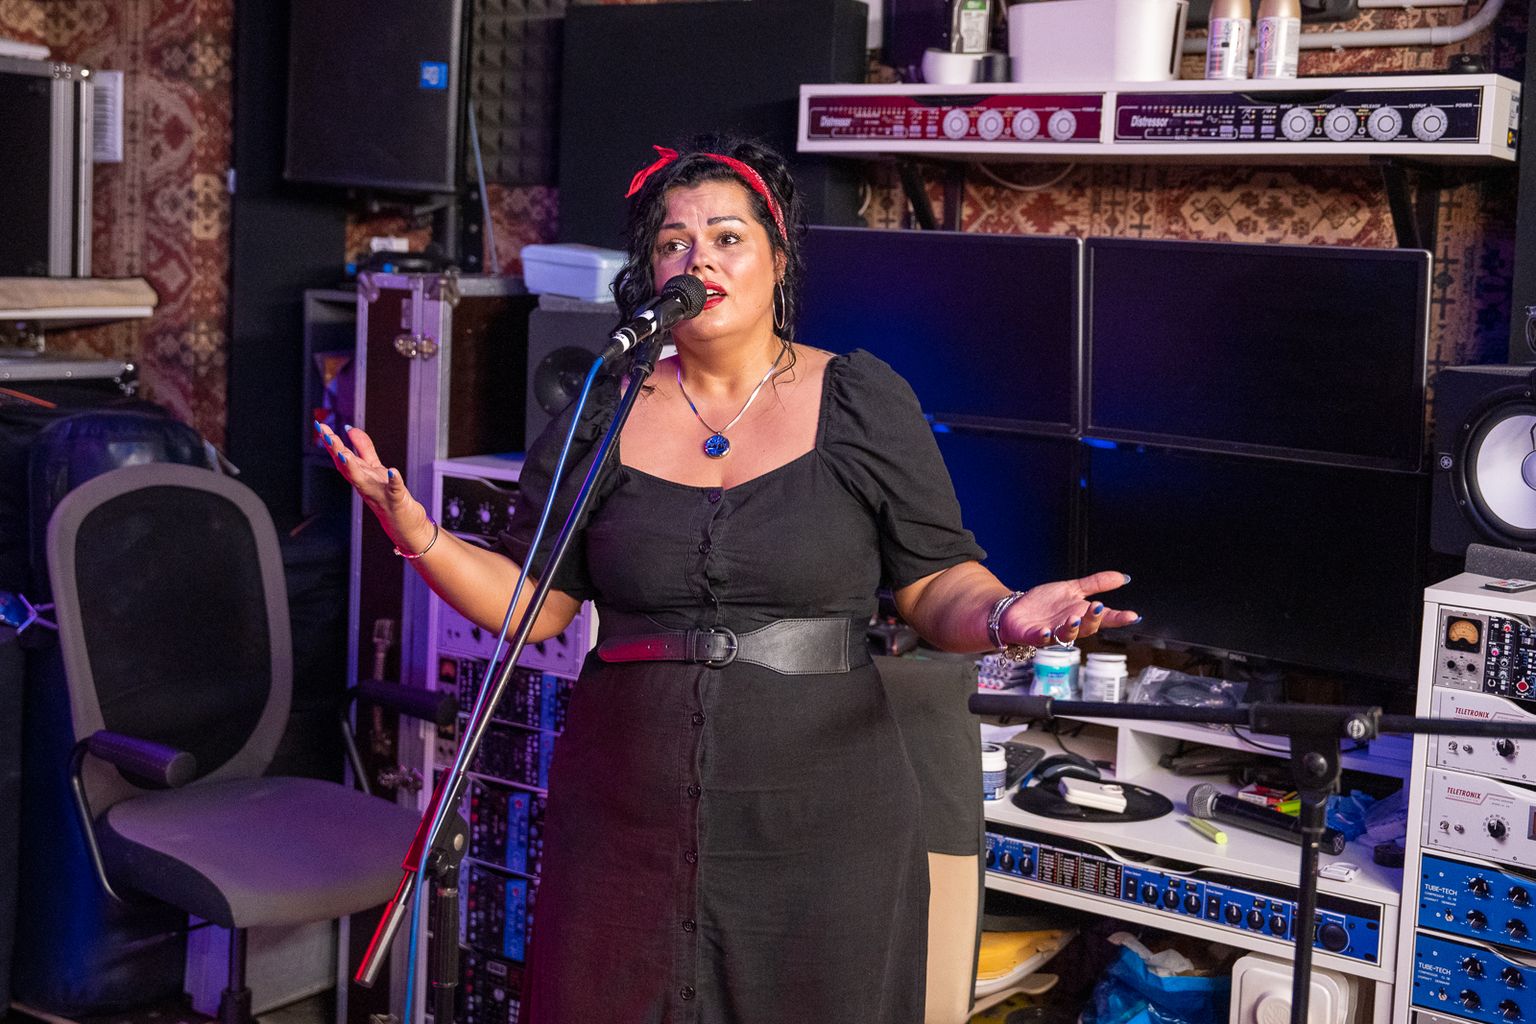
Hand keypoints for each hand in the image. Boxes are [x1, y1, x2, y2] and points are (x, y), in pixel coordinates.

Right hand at [313, 421, 432, 550]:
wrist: (404, 525)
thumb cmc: (387, 497)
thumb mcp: (374, 468)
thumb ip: (363, 448)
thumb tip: (350, 429)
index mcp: (360, 475)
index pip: (342, 457)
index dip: (331, 442)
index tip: (320, 426)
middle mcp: (365, 485)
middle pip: (347, 468)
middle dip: (336, 452)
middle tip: (326, 435)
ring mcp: (379, 494)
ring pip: (362, 481)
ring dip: (352, 468)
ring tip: (344, 454)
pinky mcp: (396, 500)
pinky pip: (394, 490)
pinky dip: (393, 480)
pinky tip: (393, 470)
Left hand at [1000, 571, 1138, 648]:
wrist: (1015, 610)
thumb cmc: (1045, 604)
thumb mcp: (1072, 589)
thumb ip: (1096, 584)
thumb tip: (1123, 577)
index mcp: (1080, 615)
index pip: (1103, 618)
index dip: (1118, 618)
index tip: (1132, 616)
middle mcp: (1069, 626)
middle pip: (1086, 628)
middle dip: (1092, 619)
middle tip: (1098, 608)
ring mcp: (1051, 633)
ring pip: (1065, 635)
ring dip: (1071, 628)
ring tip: (1074, 618)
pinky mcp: (1032, 635)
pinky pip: (1039, 638)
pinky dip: (1043, 636)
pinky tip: (1046, 631)